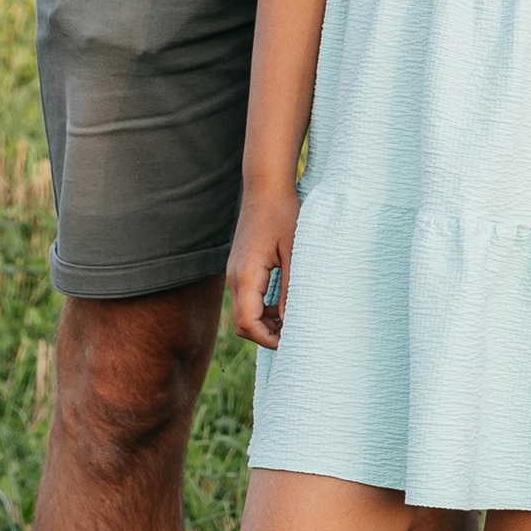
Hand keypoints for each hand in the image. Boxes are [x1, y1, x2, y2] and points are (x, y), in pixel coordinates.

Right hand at [228, 179, 299, 346]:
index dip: (268, 339)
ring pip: (244, 312)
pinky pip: (246, 298)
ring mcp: (235, 272)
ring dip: (265, 322)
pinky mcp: (240, 268)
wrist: (265, 188)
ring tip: (292, 321)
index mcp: (246, 276)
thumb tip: (293, 321)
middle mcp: (235, 277)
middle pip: (243, 323)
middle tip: (295, 335)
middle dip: (266, 335)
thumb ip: (292, 289)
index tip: (292, 342)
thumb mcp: (295, 253)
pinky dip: (262, 308)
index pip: (248, 323)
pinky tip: (283, 304)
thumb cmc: (284, 215)